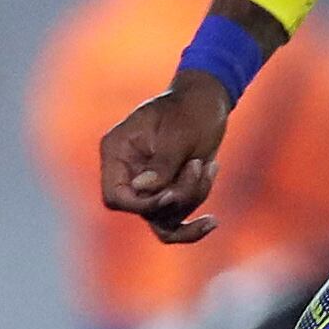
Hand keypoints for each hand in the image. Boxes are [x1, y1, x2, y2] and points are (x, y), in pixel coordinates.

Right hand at [98, 73, 235, 243]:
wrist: (206, 102)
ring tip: (209, 165)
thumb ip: (162, 163)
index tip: (171, 194)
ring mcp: (147, 186)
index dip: (142, 203)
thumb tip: (142, 189)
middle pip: (144, 210)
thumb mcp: (179, 132)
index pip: (115, 196)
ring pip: (164, 217)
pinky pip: (173, 222)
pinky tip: (212, 222)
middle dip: (178, 195)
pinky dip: (192, 226)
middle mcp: (127, 173)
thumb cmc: (190, 109)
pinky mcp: (167, 194)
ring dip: (193, 197)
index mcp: (117, 152)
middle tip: (198, 164)